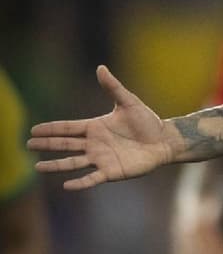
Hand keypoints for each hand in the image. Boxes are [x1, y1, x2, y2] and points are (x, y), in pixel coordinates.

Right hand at [28, 65, 174, 189]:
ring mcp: (101, 158)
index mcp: (95, 127)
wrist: (164, 140)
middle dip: (47, 145)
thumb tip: (100, 67)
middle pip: (66, 145)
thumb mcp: (129, 102)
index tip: (34, 130)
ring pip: (73, 163)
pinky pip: (92, 178)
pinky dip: (80, 182)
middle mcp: (94, 144)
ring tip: (38, 167)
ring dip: (56, 165)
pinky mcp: (111, 172)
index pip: (68, 128)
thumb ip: (113, 87)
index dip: (51, 129)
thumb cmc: (147, 122)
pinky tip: (66, 185)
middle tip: (28, 144)